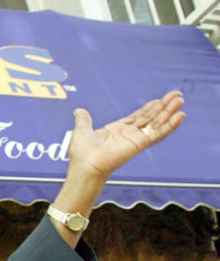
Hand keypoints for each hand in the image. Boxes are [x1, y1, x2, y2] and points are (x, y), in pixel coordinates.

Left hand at [68, 89, 184, 180]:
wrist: (86, 165)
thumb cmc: (82, 152)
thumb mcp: (82, 130)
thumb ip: (84, 119)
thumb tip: (79, 111)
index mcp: (116, 131)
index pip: (137, 117)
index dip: (149, 108)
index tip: (160, 100)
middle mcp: (128, 135)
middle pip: (151, 118)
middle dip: (164, 106)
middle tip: (177, 95)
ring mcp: (135, 140)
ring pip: (157, 123)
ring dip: (169, 112)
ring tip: (180, 100)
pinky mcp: (140, 144)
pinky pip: (158, 133)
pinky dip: (170, 125)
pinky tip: (179, 115)